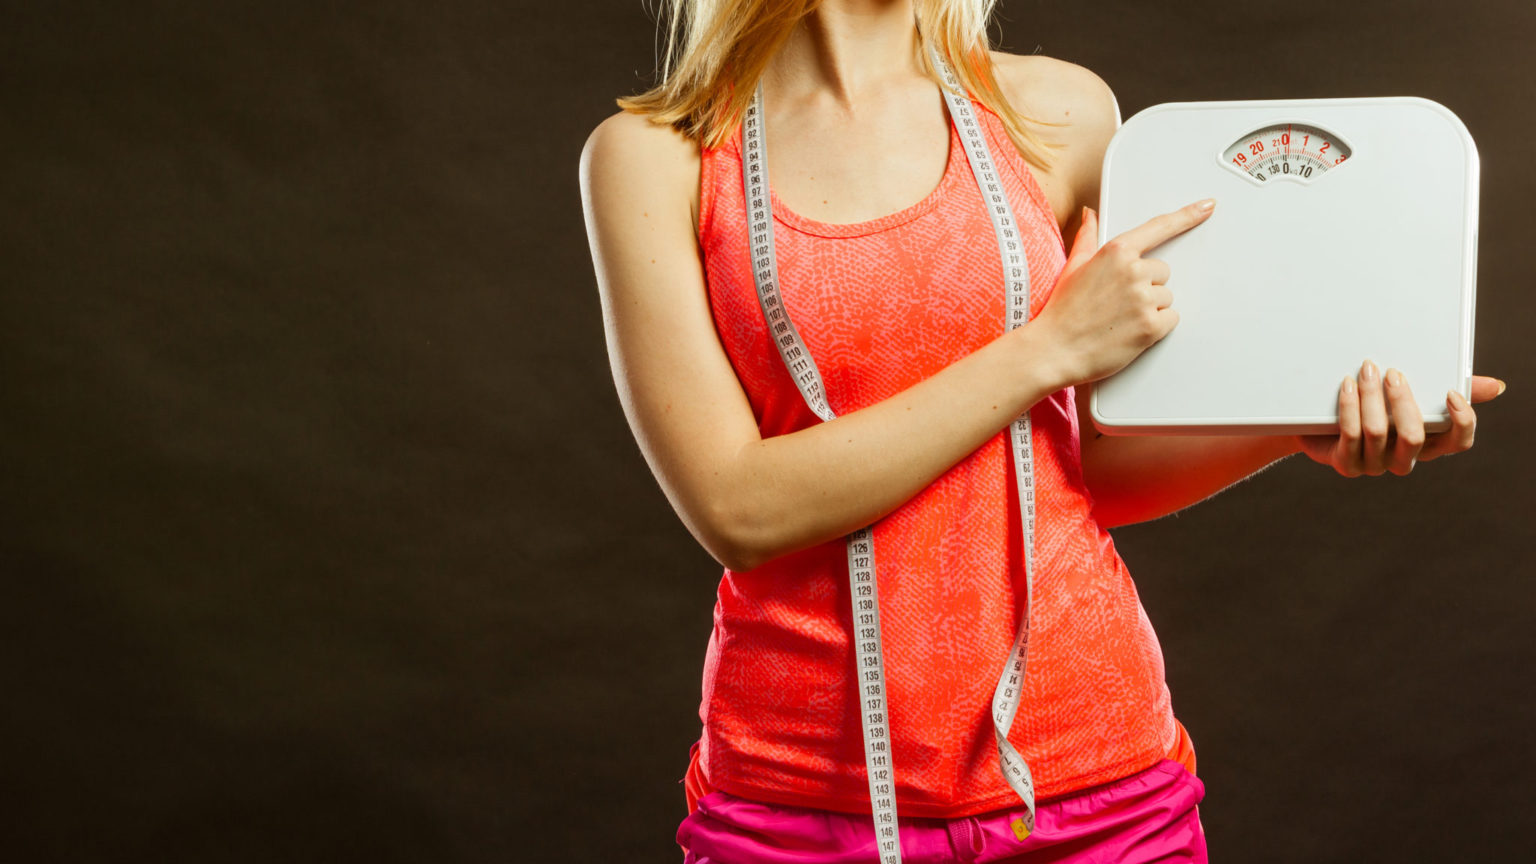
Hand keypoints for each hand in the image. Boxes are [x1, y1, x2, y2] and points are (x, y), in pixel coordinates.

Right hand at [1031, 200, 1214, 387]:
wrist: (1054, 350)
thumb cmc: (1062, 312)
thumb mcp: (1073, 267)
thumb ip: (1087, 237)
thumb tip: (1090, 215)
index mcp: (1115, 252)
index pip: (1159, 228)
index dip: (1187, 215)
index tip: (1206, 206)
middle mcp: (1132, 271)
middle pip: (1163, 272)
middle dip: (1147, 286)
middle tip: (1119, 302)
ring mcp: (1143, 299)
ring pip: (1167, 298)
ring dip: (1150, 309)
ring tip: (1120, 319)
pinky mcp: (1151, 326)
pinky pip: (1170, 320)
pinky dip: (1156, 328)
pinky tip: (1130, 331)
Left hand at [1295, 360, 1505, 475]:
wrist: (1319, 424)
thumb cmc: (1373, 407)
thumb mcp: (1409, 394)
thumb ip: (1448, 387)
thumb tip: (1496, 387)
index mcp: (1427, 442)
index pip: (1458, 443)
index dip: (1461, 422)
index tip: (1450, 393)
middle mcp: (1404, 459)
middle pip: (1414, 436)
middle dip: (1403, 400)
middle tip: (1392, 373)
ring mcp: (1375, 465)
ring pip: (1377, 432)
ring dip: (1371, 397)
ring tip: (1366, 370)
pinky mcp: (1346, 464)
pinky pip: (1350, 434)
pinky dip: (1349, 405)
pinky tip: (1347, 385)